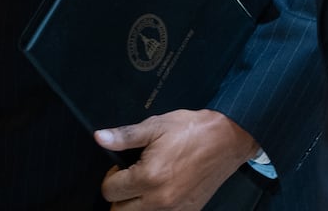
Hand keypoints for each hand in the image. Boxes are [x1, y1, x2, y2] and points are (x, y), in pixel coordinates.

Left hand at [96, 108, 256, 209]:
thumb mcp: (156, 126)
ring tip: (145, 184)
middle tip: (130, 177)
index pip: (109, 191)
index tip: (122, 167)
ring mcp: (175, 209)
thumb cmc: (192, 130)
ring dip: (135, 205)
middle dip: (120, 195)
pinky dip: (154, 208)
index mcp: (148, 177)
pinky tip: (161, 190)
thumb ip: (125, 136)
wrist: (227, 139)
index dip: (111, 176)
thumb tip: (100, 138)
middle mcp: (160, 200)